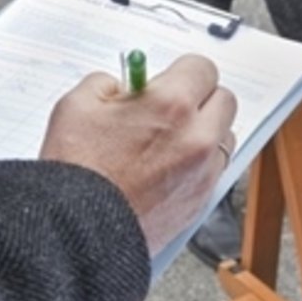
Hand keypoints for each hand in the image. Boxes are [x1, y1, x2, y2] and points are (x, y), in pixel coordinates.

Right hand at [39, 54, 237, 255]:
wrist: (76, 232)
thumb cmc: (76, 173)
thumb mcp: (77, 105)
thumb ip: (107, 83)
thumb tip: (125, 85)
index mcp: (171, 104)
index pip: (202, 68)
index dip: (183, 72)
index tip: (171, 79)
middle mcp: (196, 136)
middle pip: (224, 99)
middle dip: (200, 98)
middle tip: (174, 106)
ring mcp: (203, 171)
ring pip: (225, 136)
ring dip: (206, 132)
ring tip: (172, 140)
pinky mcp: (202, 200)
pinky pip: (216, 170)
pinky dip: (201, 164)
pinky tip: (170, 166)